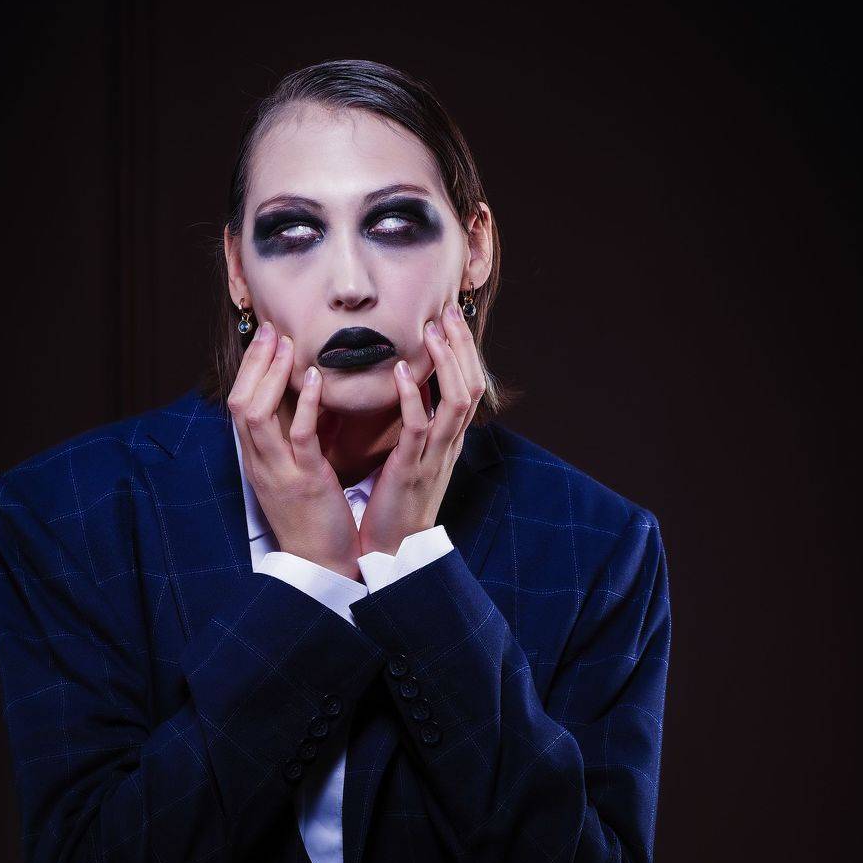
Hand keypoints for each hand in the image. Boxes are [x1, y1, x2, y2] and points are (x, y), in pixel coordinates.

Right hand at [228, 321, 362, 579]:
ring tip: (286, 346)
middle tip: (272, 330)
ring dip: (270, 375)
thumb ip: (302, 435)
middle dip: (254, 362)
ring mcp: (279, 471)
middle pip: (239, 402)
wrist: (320, 563)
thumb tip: (312, 397)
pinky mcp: (305, 482)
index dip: (250, 368)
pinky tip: (314, 378)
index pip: (240, 403)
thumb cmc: (313, 516)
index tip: (266, 338)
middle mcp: (259, 462)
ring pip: (257, 414)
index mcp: (257, 458)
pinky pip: (298, 436)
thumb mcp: (300, 470)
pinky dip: (304, 403)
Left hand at [357, 299, 486, 557]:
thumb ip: (416, 422)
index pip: (467, 385)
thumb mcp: (411, 457)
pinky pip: (418, 427)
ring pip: (455, 401)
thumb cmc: (395, 503)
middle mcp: (449, 444)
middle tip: (446, 311)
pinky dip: (412, 395)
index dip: (462, 350)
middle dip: (461, 346)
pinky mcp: (411, 469)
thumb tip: (411, 386)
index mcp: (449, 439)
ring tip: (432, 329)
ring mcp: (434, 456)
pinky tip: (400, 371)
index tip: (448, 318)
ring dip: (445, 361)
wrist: (392, 552)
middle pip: (470, 385)